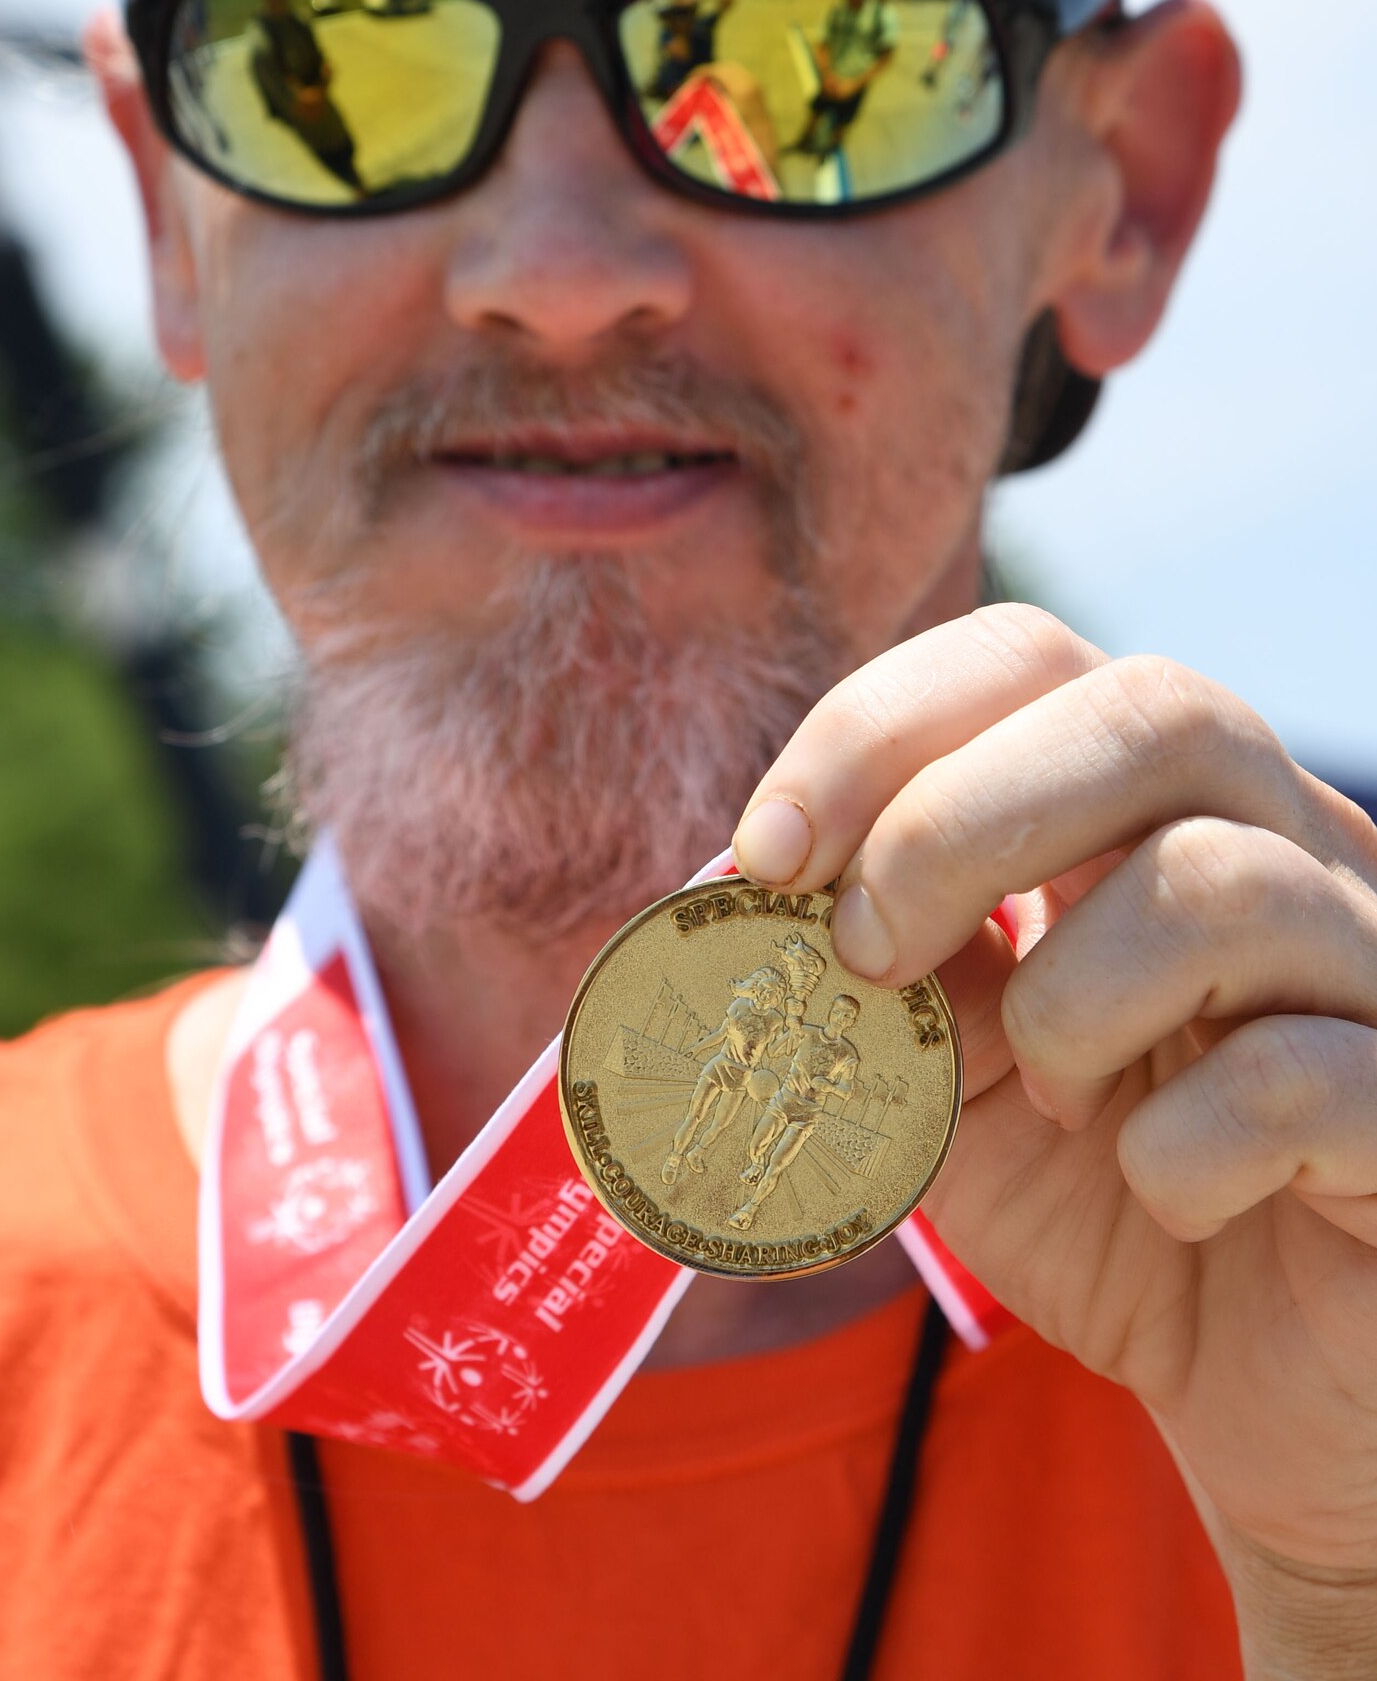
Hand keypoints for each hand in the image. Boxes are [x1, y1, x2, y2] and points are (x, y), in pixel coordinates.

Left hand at [733, 605, 1376, 1669]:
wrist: (1264, 1387)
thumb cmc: (1106, 1199)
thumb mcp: (954, 1073)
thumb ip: (877, 974)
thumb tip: (734, 900)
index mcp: (1155, 807)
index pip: (1028, 658)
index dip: (880, 729)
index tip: (766, 854)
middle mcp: (1287, 844)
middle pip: (1149, 709)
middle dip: (953, 823)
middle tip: (868, 954)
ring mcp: (1372, 967)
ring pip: (1217, 883)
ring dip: (1069, 1008)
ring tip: (1060, 1099)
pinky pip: (1294, 1077)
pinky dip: (1177, 1153)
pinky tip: (1170, 1196)